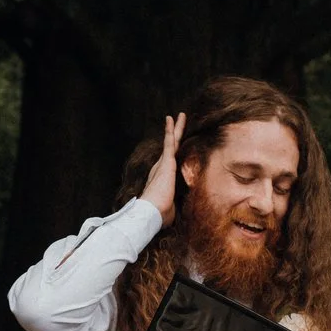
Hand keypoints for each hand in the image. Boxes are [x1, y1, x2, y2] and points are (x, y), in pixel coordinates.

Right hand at [140, 112, 185, 226]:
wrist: (151, 213)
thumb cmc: (159, 215)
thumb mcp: (170, 210)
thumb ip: (173, 207)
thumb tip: (174, 215)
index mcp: (162, 179)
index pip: (169, 163)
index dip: (172, 153)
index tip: (172, 144)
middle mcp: (160, 169)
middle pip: (170, 148)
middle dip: (174, 135)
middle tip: (176, 122)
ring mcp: (162, 164)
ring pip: (171, 142)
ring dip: (175, 129)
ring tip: (178, 116)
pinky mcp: (166, 162)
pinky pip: (169, 142)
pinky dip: (171, 130)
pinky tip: (172, 118)